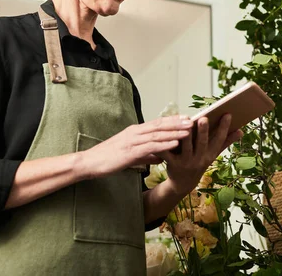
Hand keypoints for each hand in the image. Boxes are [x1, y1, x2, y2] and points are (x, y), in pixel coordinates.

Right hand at [78, 115, 193, 179]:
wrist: (89, 163)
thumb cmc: (108, 159)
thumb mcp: (130, 155)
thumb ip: (146, 154)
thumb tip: (160, 157)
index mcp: (135, 131)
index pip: (157, 123)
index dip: (172, 120)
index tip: (186, 118)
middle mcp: (135, 133)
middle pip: (160, 125)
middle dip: (177, 123)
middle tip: (193, 120)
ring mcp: (132, 141)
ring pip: (157, 135)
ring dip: (174, 132)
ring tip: (188, 130)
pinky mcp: (129, 152)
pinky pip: (150, 147)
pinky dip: (163, 144)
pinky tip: (174, 144)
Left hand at [158, 114, 243, 194]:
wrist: (183, 183)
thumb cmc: (199, 163)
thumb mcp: (213, 154)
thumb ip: (226, 142)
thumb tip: (241, 131)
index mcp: (211, 155)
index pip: (219, 140)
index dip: (224, 128)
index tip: (227, 114)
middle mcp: (200, 159)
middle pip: (202, 143)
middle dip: (203, 131)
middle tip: (204, 118)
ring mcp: (186, 162)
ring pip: (186, 147)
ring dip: (186, 135)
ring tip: (186, 122)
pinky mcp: (173, 164)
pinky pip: (169, 153)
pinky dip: (166, 145)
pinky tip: (165, 135)